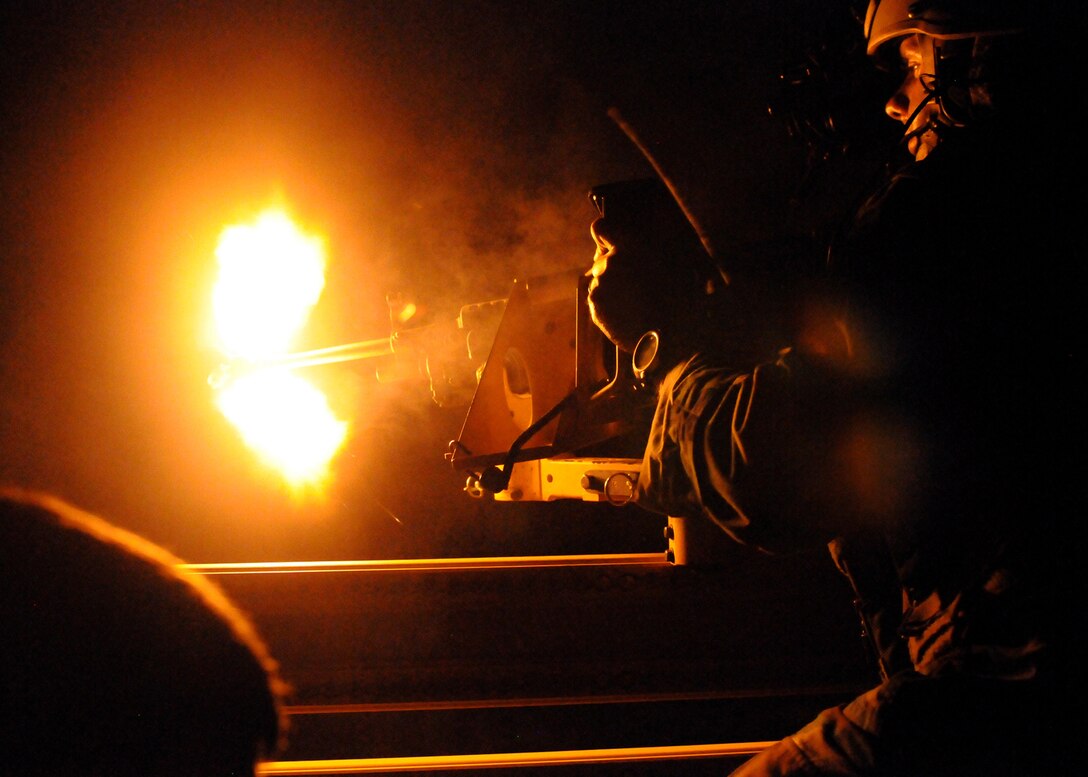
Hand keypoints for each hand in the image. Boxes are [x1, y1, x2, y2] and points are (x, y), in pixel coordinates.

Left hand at [587, 208, 713, 351]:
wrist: (669, 334)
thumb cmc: (676, 296)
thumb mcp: (672, 261)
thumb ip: (649, 245)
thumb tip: (638, 238)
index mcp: (628, 246)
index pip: (600, 228)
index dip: (605, 237)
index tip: (611, 247)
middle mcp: (609, 263)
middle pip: (601, 261)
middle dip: (613, 270)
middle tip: (636, 286)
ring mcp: (600, 286)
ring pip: (600, 283)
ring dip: (611, 289)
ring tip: (634, 304)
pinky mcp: (595, 308)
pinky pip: (598, 302)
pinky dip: (608, 307)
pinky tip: (628, 315)